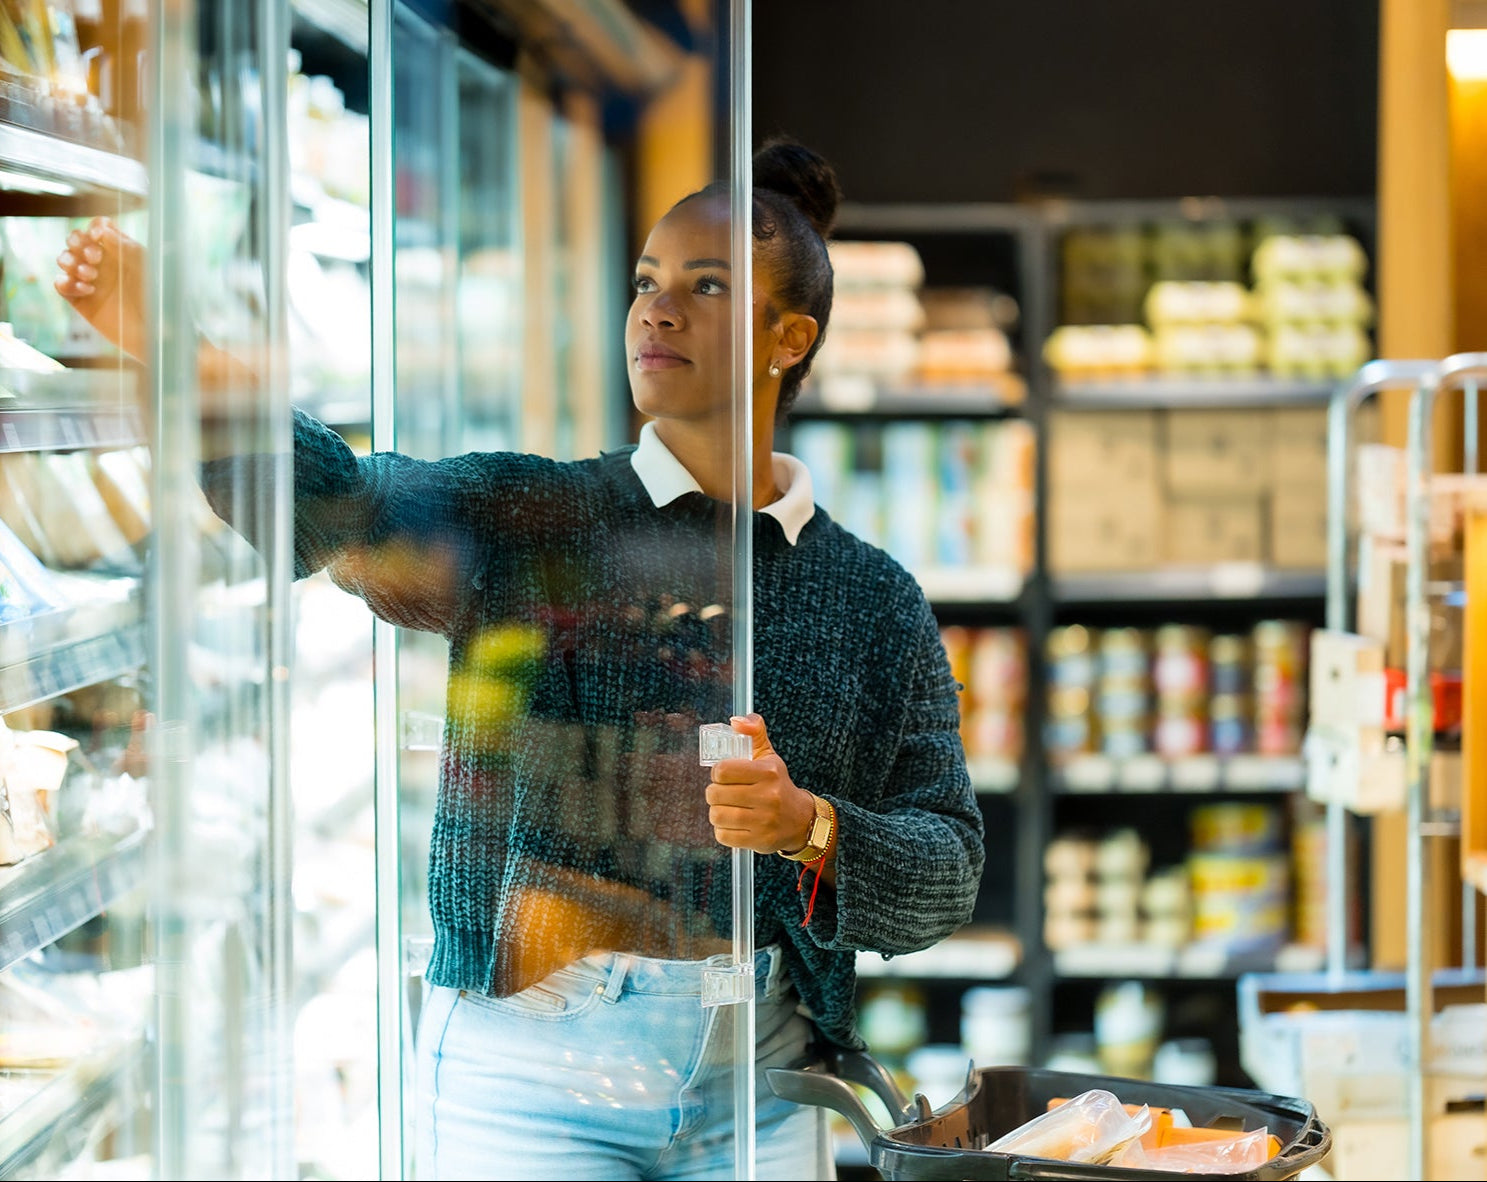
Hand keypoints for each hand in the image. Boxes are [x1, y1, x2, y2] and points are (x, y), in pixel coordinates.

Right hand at [55, 216, 145, 361]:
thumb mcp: (147, 267)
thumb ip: (125, 245)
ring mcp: (91, 282)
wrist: (158, 334)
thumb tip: (102, 229)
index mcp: (121, 252)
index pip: (98, 228)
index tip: (99, 235)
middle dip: (78, 242)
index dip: (94, 227)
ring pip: (64, 259)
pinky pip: (60, 284)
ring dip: (71, 261)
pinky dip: (67, 282)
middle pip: (75, 240)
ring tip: (92, 275)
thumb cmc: (160, 299)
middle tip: (95, 258)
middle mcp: (103, 264)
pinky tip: (87, 290)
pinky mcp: (82, 302)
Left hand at [704, 713, 816, 854]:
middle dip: (714, 793)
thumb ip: (754, 732)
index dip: (717, 773)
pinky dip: (723, 830)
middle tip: (723, 793)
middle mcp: (768, 797)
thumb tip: (736, 721)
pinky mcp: (760, 841)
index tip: (723, 776)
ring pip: (717, 816)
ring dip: (717, 812)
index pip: (723, 770)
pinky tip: (733, 824)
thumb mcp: (769, 756)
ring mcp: (764, 821)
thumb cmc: (777, 785)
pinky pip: (724, 836)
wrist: (801, 820)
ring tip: (727, 808)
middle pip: (715, 794)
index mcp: (768, 772)